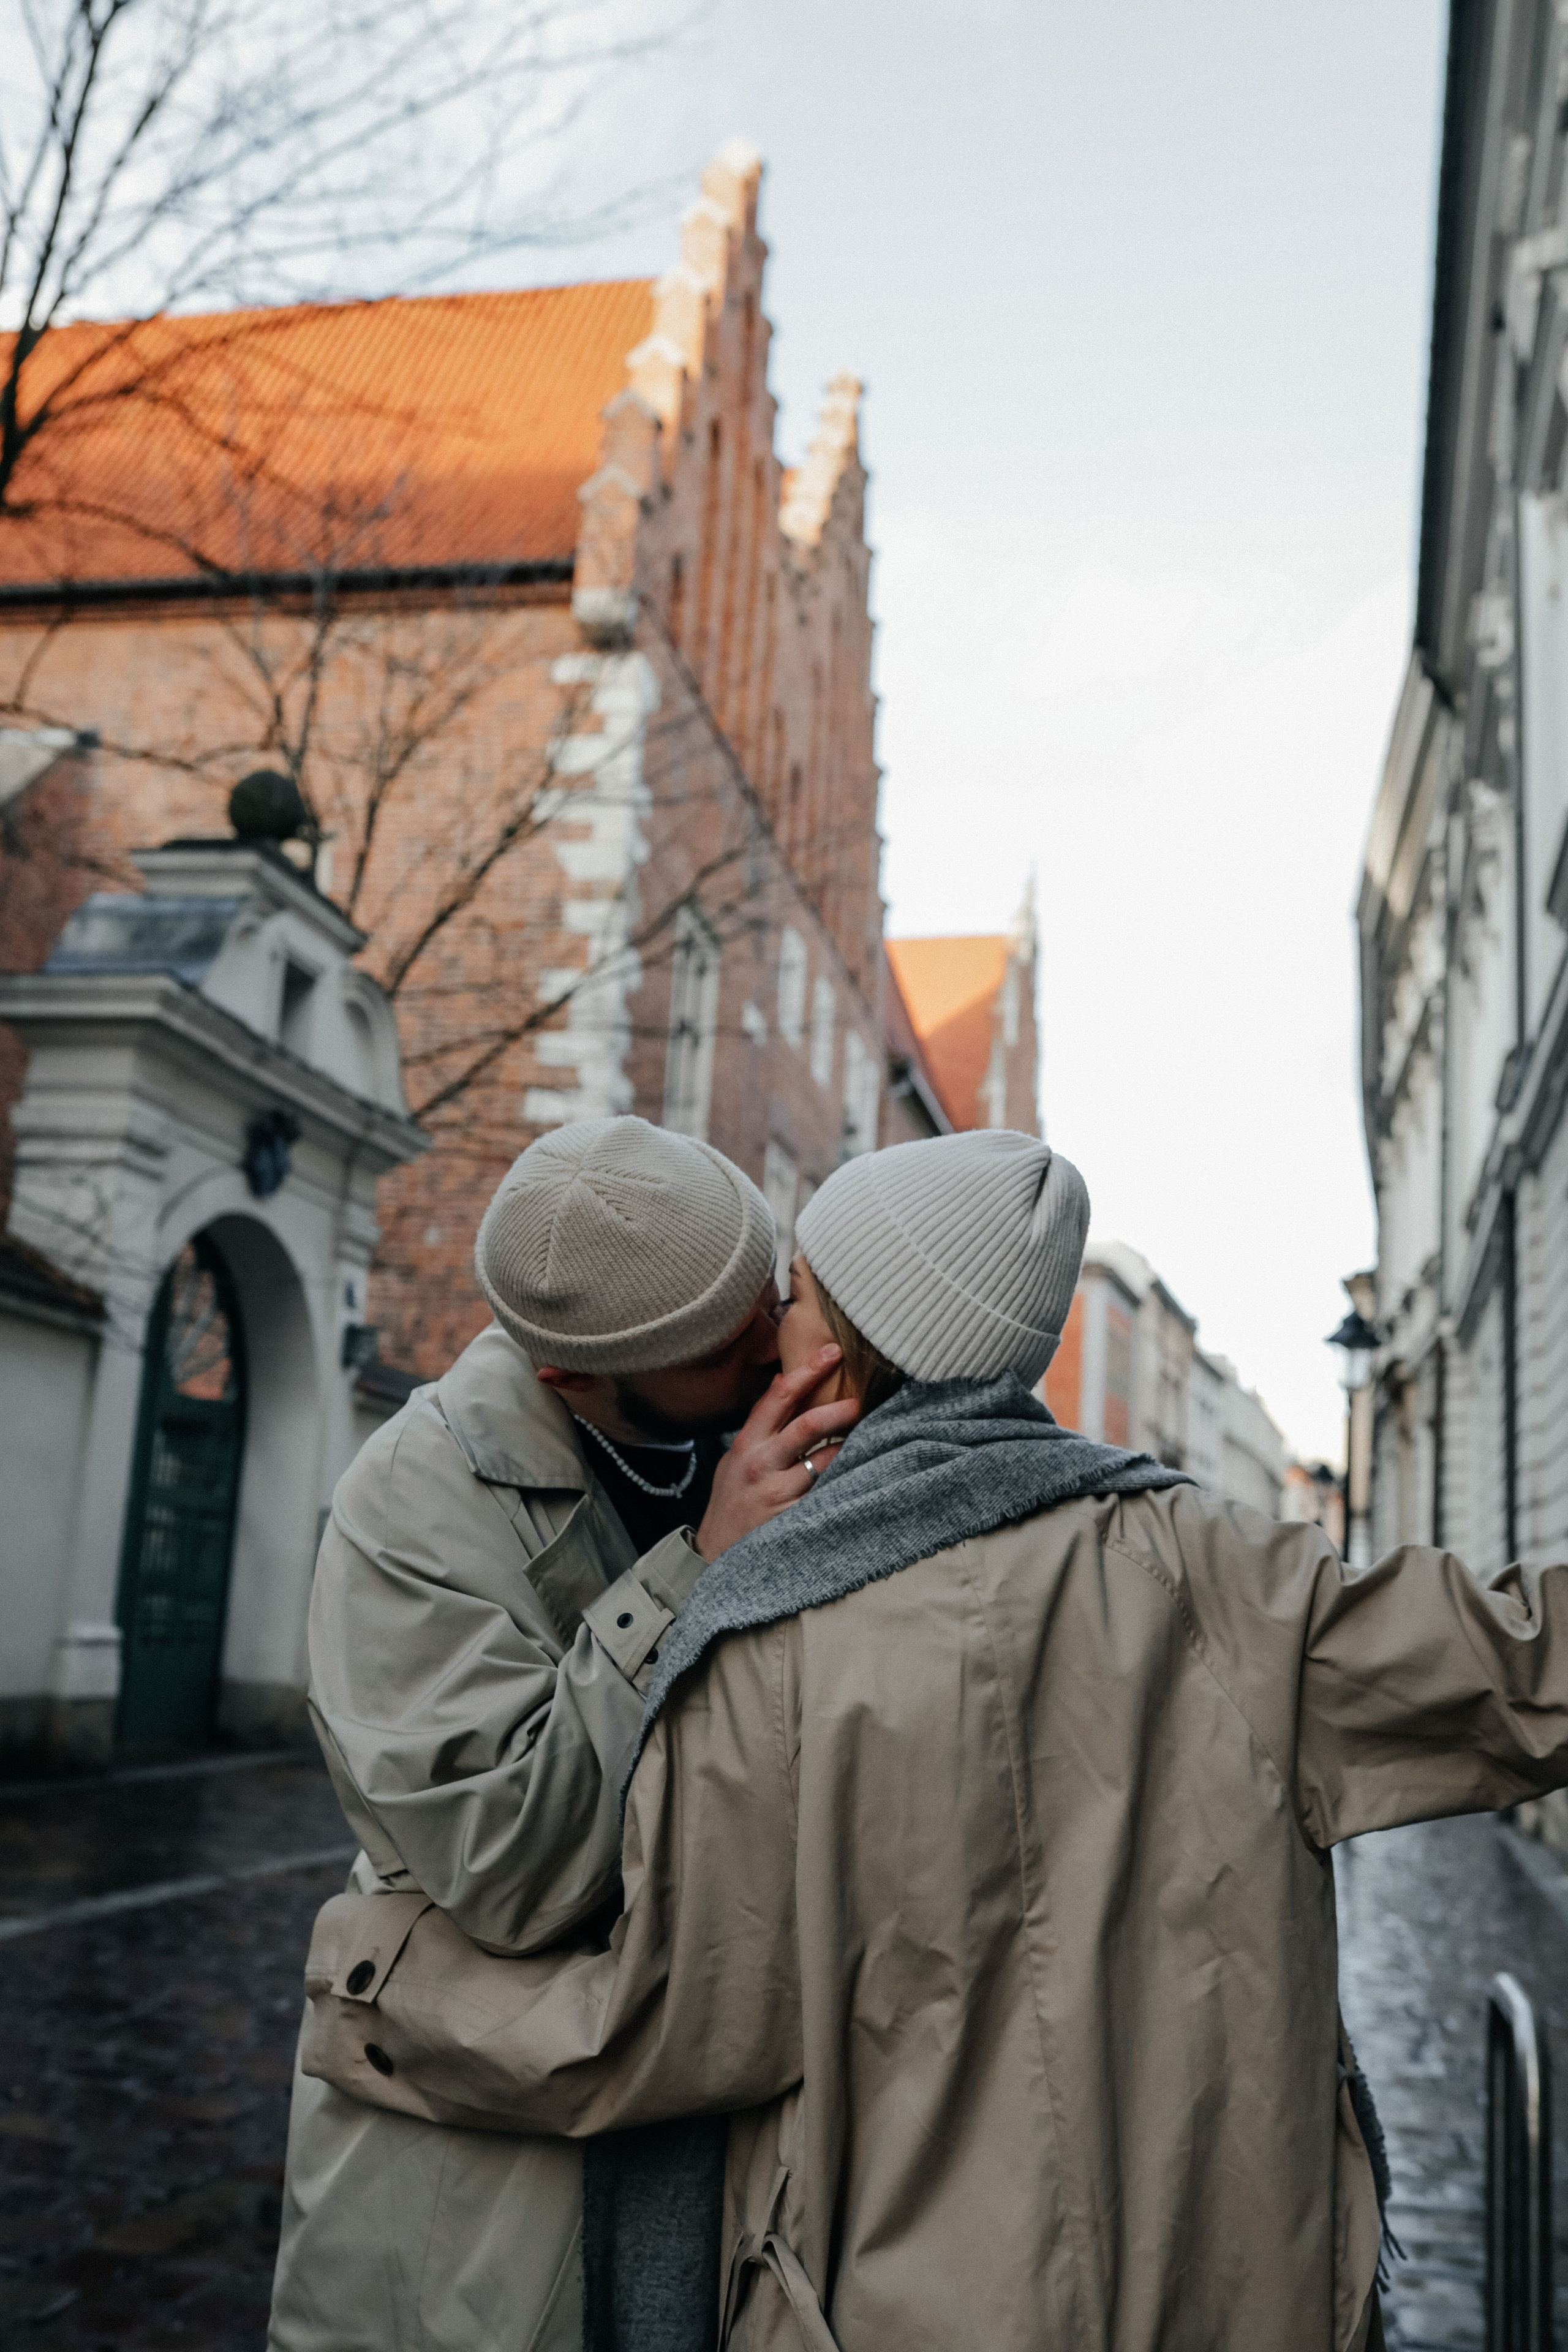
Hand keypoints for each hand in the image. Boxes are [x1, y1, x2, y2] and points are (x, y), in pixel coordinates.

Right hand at [694, 1349, 858, 1559]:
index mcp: (747, 1443)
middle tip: (861, 1401)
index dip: (807, 1371)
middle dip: (839, 1409)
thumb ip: (760, 1425)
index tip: (831, 1351)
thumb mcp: (736, 1457)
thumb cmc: (732, 1501)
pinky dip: (846, 1480)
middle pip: (807, 1426)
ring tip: (869, 1438)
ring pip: (826, 1461)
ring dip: (850, 1447)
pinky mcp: (795, 1519)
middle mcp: (761, 1465)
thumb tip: (785, 1381)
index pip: (778, 1397)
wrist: (716, 1555)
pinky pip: (829, 1493)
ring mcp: (779, 1494)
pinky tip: (861, 1474)